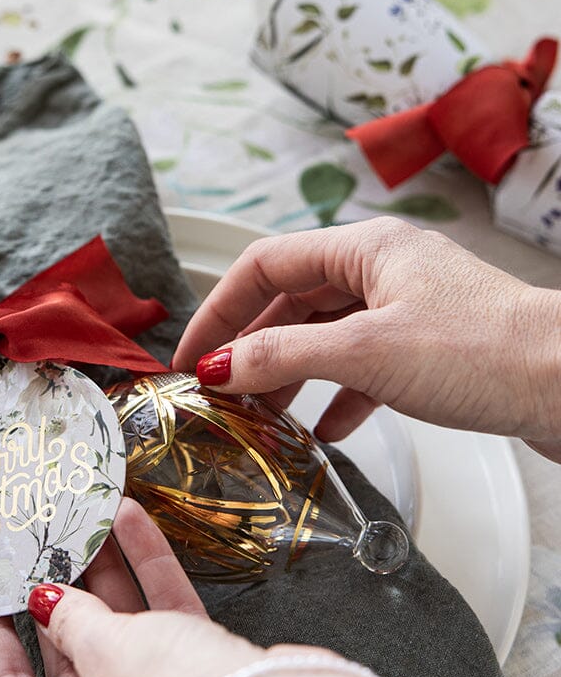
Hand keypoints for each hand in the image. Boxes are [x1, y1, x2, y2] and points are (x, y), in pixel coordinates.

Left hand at [0, 498, 260, 676]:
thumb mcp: (103, 651)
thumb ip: (71, 619)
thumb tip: (51, 603)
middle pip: (72, 666)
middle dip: (60, 599)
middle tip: (40, 551)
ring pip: (123, 641)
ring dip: (106, 577)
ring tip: (86, 522)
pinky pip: (166, 629)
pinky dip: (149, 578)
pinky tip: (133, 526)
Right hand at [173, 217, 560, 459]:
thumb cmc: (485, 351)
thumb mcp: (366, 352)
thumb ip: (283, 356)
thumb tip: (220, 365)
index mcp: (365, 248)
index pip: (265, 264)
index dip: (220, 307)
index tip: (191, 353)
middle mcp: (384, 270)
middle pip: (293, 300)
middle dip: (252, 346)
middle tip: (219, 390)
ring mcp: (410, 309)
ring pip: (328, 335)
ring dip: (291, 373)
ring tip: (263, 415)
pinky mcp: (433, 350)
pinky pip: (365, 366)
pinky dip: (338, 395)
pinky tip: (325, 428)